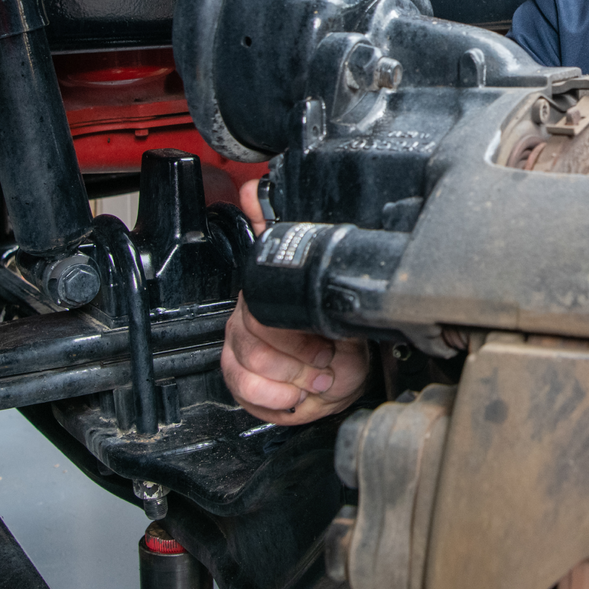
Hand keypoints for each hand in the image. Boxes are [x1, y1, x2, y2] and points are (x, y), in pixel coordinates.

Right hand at [220, 178, 369, 424]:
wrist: (344, 369)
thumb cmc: (335, 329)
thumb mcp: (323, 284)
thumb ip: (289, 234)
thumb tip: (256, 189)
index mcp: (263, 298)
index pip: (258, 313)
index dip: (292, 334)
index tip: (324, 342)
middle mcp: (247, 326)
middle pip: (251, 345)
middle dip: (298, 358)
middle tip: (325, 359)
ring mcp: (244, 357)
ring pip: (244, 371)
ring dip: (289, 379)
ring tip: (316, 376)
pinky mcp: (246, 387)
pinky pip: (245, 395)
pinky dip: (275, 399)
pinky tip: (297, 394)